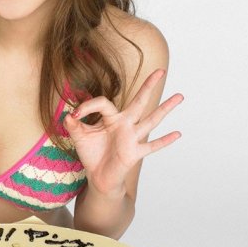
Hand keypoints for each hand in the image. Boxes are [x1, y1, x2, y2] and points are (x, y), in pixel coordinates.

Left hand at [63, 69, 182, 197]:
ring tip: (180, 96)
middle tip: (161, 70)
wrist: (98, 176)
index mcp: (111, 118)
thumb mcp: (79, 137)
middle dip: (149, 86)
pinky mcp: (136, 153)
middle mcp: (125, 124)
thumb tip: (67, 115)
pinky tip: (178, 134)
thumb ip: (73, 125)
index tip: (74, 116)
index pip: (103, 103)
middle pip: (139, 101)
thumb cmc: (91, 154)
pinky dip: (165, 141)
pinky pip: (153, 146)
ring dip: (165, 108)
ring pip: (152, 120)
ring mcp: (133, 137)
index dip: (87, 106)